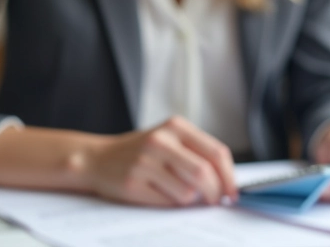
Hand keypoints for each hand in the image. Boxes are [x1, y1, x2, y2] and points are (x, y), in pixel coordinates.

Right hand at [83, 116, 237, 206]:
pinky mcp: (134, 182)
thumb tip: (226, 184)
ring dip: (189, 199)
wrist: (97, 158)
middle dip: (214, 193)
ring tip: (176, 191)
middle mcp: (161, 140)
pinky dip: (171, 203)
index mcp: (176, 126)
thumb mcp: (169, 140)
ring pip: (187, 192)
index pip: (216, 152)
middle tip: (214, 202)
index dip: (229, 176)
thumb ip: (196, 154)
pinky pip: (167, 202)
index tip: (232, 192)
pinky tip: (159, 193)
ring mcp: (145, 161)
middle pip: (204, 173)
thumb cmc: (141, 152)